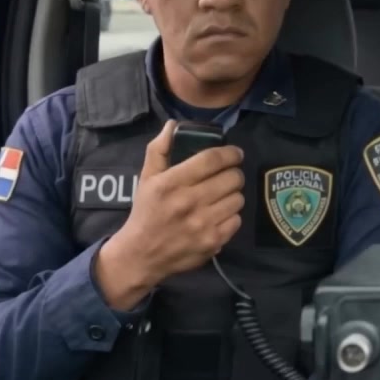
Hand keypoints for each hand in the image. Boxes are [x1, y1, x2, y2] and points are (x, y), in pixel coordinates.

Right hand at [94, 120, 243, 309]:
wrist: (141, 255)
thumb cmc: (146, 212)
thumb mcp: (146, 178)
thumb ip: (159, 149)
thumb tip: (173, 125)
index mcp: (171, 183)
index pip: (212, 160)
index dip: (230, 153)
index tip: (235, 154)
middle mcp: (189, 202)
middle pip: (232, 178)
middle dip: (234, 173)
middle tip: (228, 175)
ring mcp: (203, 224)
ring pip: (238, 198)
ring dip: (233, 195)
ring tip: (222, 195)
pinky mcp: (213, 241)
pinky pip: (236, 220)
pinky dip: (231, 216)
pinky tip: (219, 215)